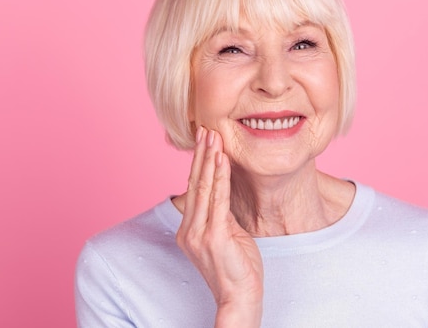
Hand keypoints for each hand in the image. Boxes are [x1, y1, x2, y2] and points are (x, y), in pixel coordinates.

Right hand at [177, 127, 263, 326]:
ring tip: (212, 136)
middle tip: (205, 129)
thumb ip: (220, 215)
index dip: (198, 164)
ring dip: (209, 159)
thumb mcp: (226, 236)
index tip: (203, 142)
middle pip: (195, 183)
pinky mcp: (214, 236)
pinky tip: (222, 159)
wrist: (239, 298)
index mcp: (188, 230)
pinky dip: (220, 176)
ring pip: (204, 187)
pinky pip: (218, 199)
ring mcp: (199, 233)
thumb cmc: (236, 269)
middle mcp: (188, 230)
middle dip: (201, 154)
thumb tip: (223, 192)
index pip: (193, 189)